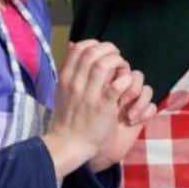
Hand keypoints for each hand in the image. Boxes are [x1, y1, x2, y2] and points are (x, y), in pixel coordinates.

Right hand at [42, 40, 131, 177]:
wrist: (69, 143)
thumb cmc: (68, 117)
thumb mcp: (63, 89)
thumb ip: (70, 68)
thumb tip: (72, 44)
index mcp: (65, 78)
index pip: (79, 48)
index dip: (95, 45)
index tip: (103, 52)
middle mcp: (75, 83)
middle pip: (93, 52)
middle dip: (110, 51)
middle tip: (117, 59)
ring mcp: (89, 94)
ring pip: (105, 64)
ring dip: (118, 63)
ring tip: (122, 71)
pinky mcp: (103, 106)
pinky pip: (117, 85)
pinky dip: (125, 81)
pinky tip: (125, 85)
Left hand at [87, 69, 156, 172]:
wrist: (93, 150)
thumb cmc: (85, 124)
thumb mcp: (84, 97)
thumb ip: (90, 76)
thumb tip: (90, 55)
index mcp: (106, 82)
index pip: (119, 64)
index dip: (117, 72)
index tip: (104, 86)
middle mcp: (121, 90)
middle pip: (136, 75)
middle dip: (129, 87)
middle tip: (117, 101)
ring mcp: (132, 102)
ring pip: (146, 89)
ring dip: (138, 101)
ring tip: (127, 115)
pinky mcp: (141, 116)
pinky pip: (152, 106)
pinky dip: (144, 112)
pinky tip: (131, 121)